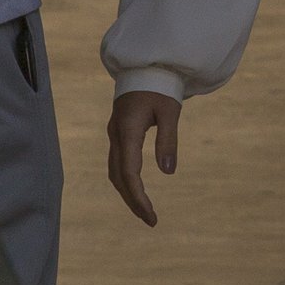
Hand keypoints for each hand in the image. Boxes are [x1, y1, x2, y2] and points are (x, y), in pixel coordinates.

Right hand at [107, 89, 182, 226]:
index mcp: (127, 130)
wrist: (145, 65)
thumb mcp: (169, 111)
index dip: (139, 198)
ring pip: (115, 171)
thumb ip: (168, 140)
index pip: (129, 173)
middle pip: (119, 177)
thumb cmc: (161, 86)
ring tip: (144, 210)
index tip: (152, 216)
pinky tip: (137, 189)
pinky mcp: (118, 132)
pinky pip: (117, 162)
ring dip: (127, 192)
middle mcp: (116, 135)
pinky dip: (125, 180)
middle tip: (151, 220)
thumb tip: (168, 173)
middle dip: (133, 201)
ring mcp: (114, 133)